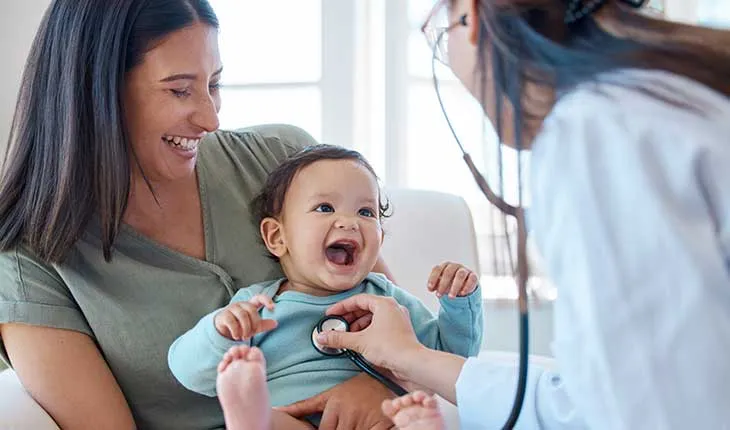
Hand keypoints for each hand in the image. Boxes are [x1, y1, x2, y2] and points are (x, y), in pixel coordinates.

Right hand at [214, 294, 277, 339]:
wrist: (224, 330)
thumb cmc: (241, 326)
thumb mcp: (254, 326)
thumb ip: (264, 324)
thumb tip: (275, 323)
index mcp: (250, 305)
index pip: (259, 297)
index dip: (266, 300)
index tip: (272, 308)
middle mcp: (241, 304)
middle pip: (251, 310)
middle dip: (254, 323)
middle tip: (252, 334)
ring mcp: (231, 308)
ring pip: (242, 315)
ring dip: (245, 328)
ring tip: (245, 337)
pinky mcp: (223, 315)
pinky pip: (231, 321)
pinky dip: (236, 331)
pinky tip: (237, 336)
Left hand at [276, 373, 394, 429]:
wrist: (389, 380)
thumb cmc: (359, 388)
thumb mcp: (331, 394)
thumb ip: (306, 406)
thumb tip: (279, 411)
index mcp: (333, 402)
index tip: (321, 424)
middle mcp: (346, 410)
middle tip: (347, 421)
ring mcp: (361, 419)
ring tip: (356, 421)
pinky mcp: (376, 425)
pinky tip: (366, 426)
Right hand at [316, 294, 424, 377]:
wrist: (412, 364)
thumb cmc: (390, 347)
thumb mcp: (360, 341)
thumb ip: (339, 338)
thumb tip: (321, 337)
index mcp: (384, 303)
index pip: (358, 300)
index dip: (342, 307)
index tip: (330, 314)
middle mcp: (392, 308)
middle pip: (365, 308)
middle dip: (349, 317)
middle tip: (337, 326)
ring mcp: (397, 319)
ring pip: (373, 317)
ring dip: (358, 325)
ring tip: (347, 336)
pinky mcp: (399, 331)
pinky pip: (380, 326)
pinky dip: (368, 331)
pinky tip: (360, 341)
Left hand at [427, 261, 477, 297]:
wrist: (465, 286)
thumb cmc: (450, 284)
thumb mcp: (442, 285)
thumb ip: (436, 285)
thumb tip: (430, 288)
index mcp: (445, 266)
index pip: (437, 269)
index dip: (433, 279)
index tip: (430, 289)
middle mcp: (455, 266)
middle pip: (448, 272)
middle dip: (443, 284)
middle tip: (439, 295)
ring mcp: (465, 270)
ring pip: (460, 275)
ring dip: (455, 286)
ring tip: (450, 297)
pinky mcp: (473, 276)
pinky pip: (471, 279)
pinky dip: (467, 286)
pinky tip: (462, 294)